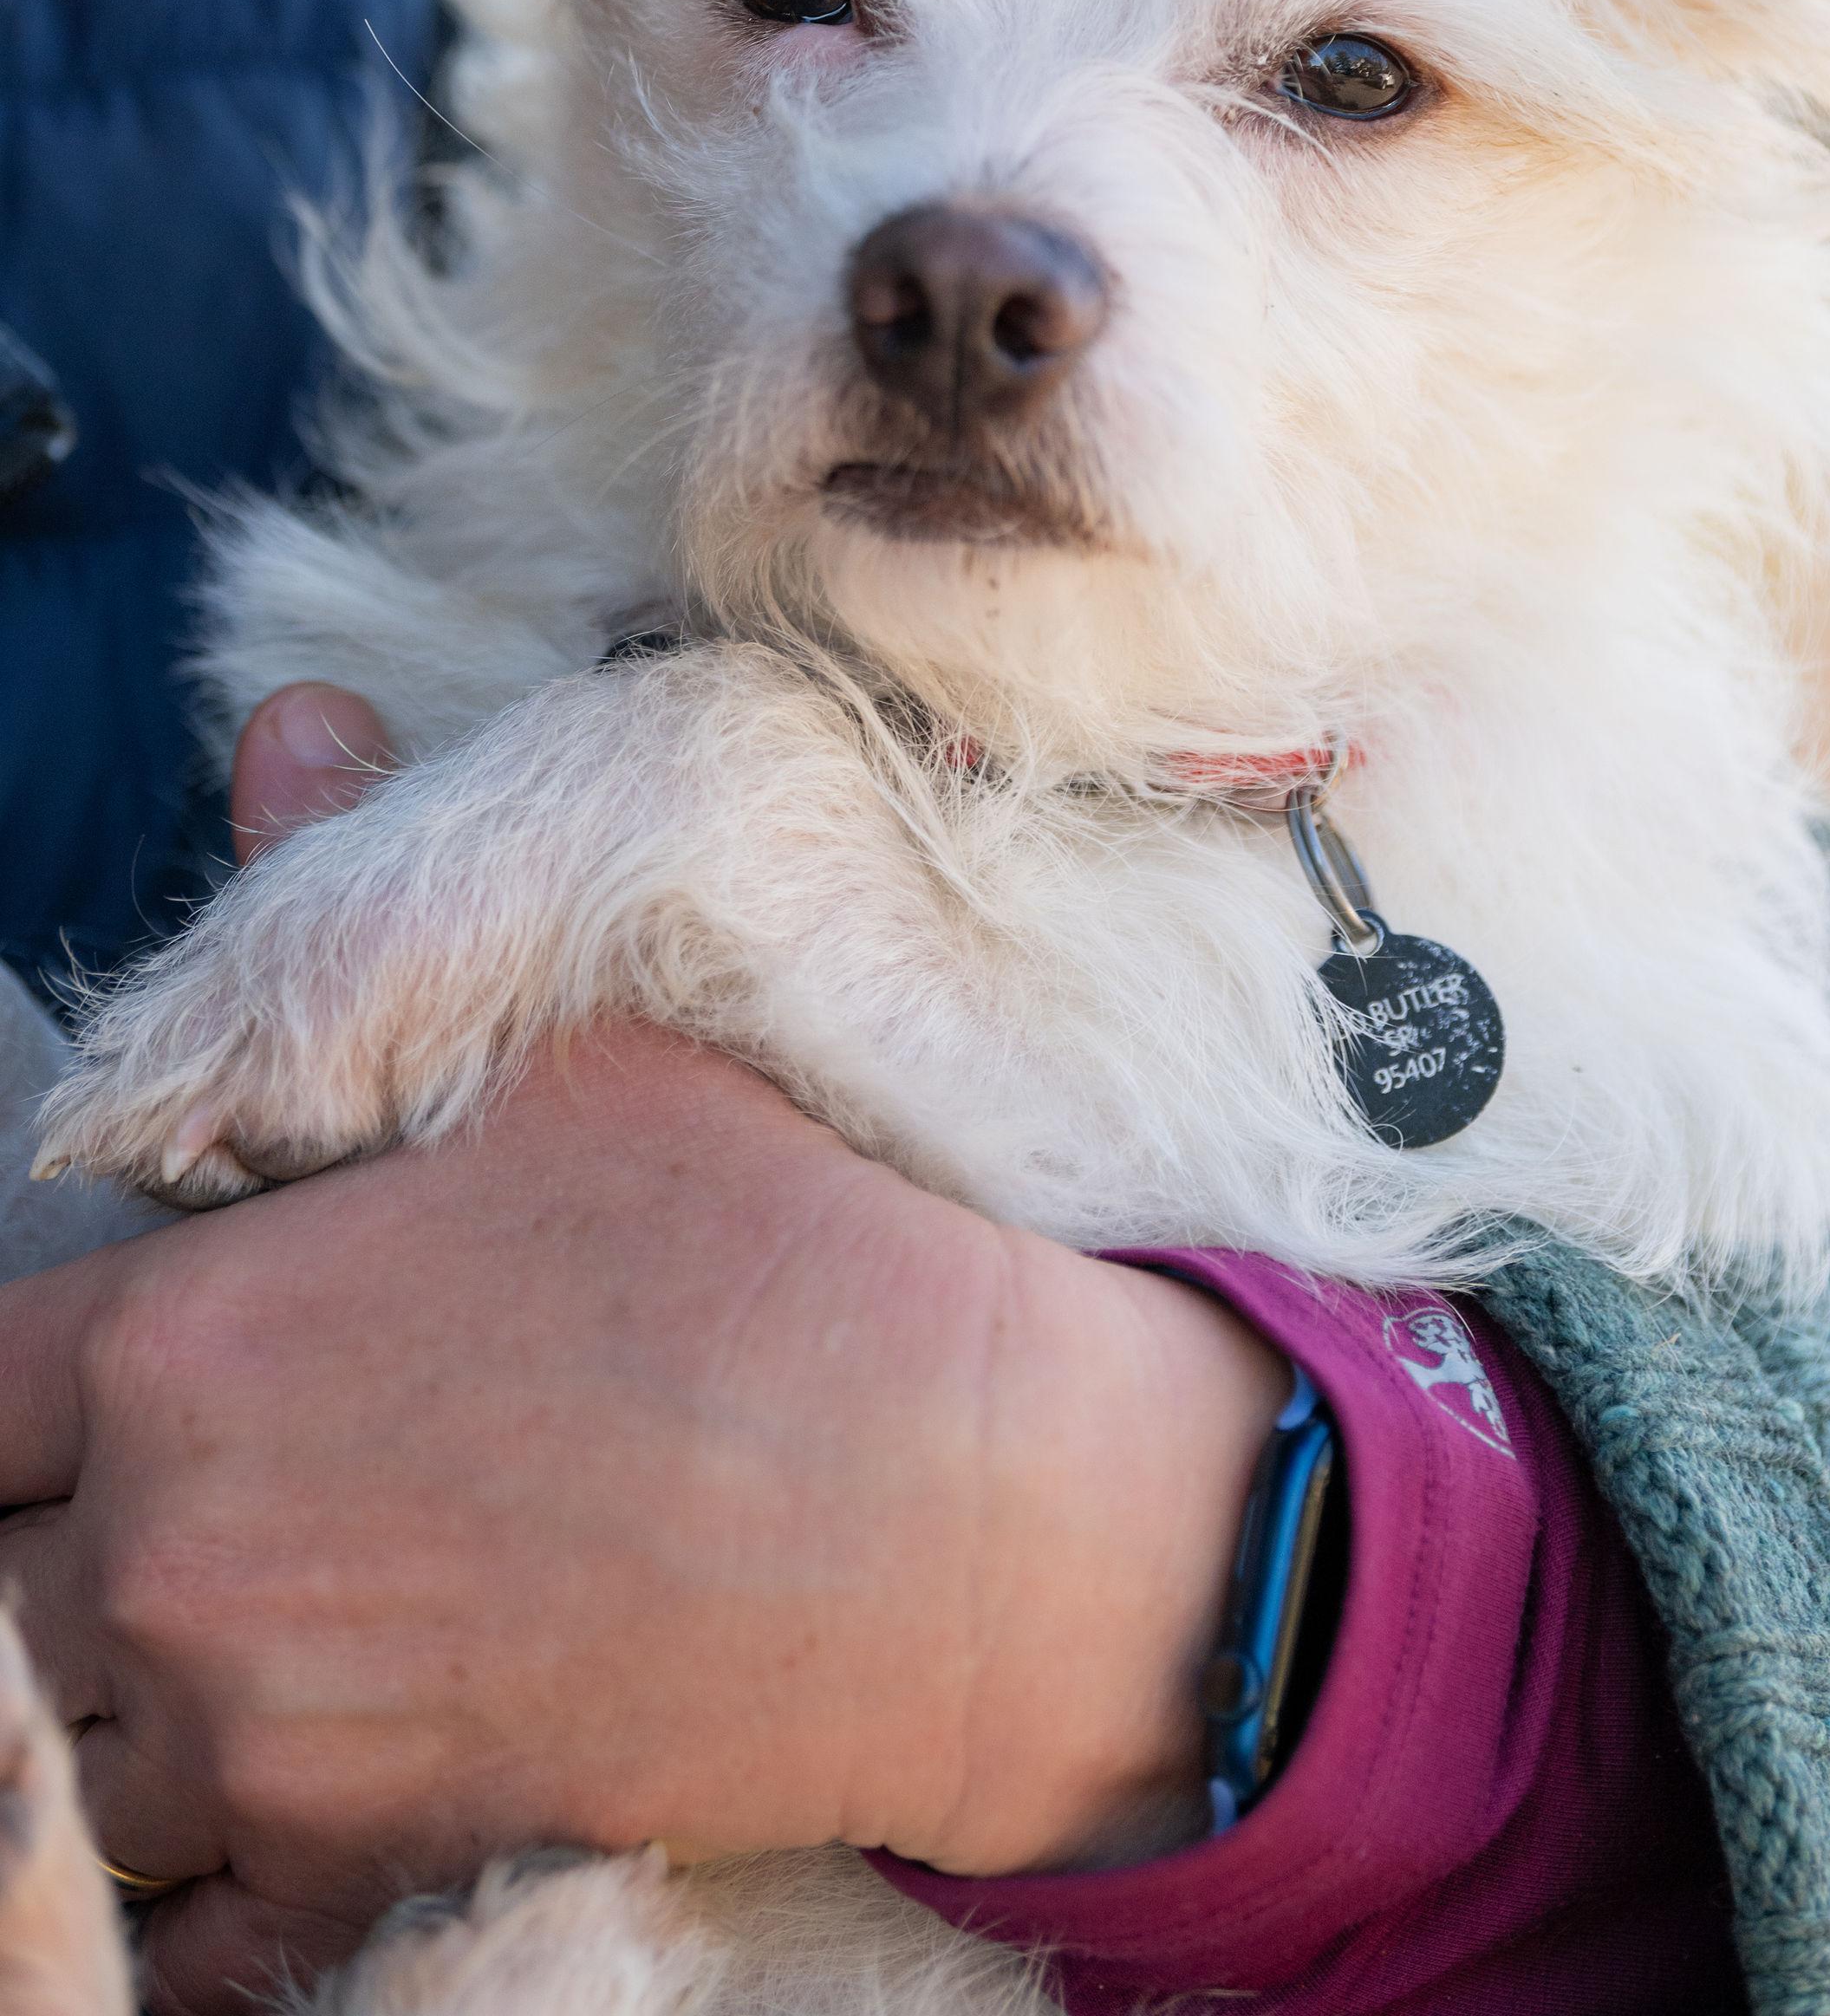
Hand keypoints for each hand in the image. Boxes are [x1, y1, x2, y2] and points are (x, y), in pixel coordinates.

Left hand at [0, 690, 1284, 2015]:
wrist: (951, 1504)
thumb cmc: (758, 1251)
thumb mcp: (565, 1052)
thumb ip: (361, 916)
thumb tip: (281, 720)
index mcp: (189, 1343)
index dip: (20, 1396)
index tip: (87, 1399)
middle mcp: (177, 1556)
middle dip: (44, 1546)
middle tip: (145, 1518)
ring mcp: (263, 1735)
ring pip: (63, 1753)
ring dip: (105, 1704)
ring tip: (220, 1638)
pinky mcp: (359, 1862)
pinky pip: (166, 1936)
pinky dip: (171, 1891)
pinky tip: (236, 1814)